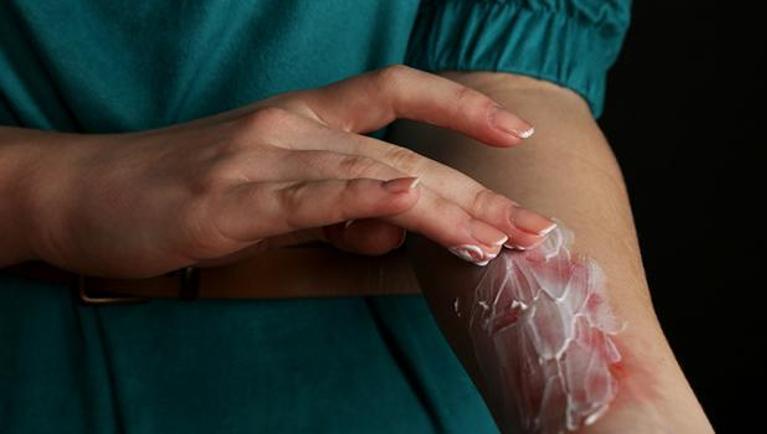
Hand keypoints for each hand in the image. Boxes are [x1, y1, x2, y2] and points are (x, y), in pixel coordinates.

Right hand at [16, 65, 554, 276]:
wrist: (86, 191)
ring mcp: (263, 157)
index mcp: (302, 116)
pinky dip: (367, 199)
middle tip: (536, 228)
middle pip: (405, 150)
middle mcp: (292, 126)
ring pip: (373, 174)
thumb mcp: (272, 191)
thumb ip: (338, 202)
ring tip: (501, 241)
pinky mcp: (233, 199)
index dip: (460, 104)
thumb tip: (399, 220)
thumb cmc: (181, 190)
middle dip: (478, 190)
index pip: (396, 90)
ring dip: (445, 208)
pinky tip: (412, 206)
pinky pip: (313, 195)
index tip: (516, 130)